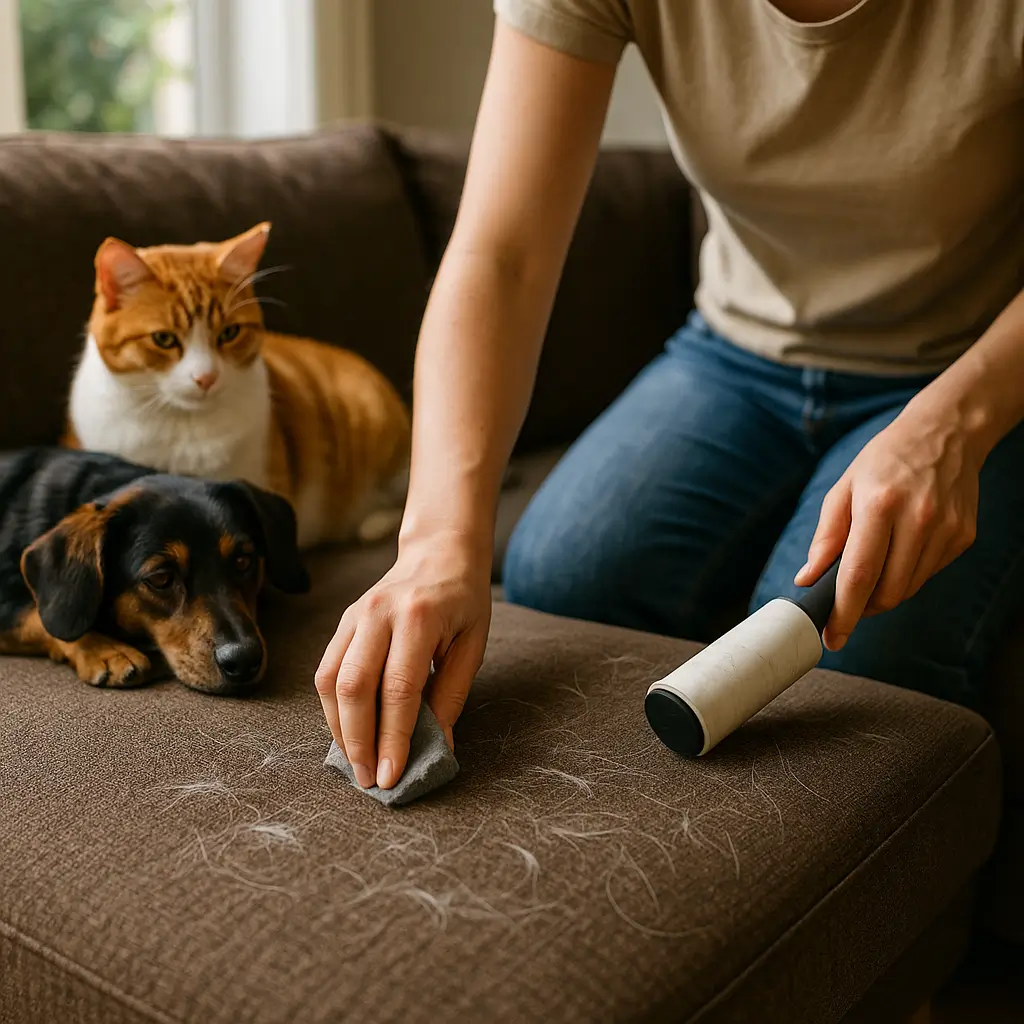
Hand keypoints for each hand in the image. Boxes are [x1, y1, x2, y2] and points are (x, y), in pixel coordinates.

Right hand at [314, 534, 491, 789]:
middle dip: (358, 741)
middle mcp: (379, 613)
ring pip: (329, 680)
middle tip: (368, 780)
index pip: (399, 689)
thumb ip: (452, 694)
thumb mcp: (473, 644)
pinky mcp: (342, 622)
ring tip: (355, 762)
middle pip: (354, 687)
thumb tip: (437, 747)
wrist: (440, 551)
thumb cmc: (464, 600)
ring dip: (339, 729)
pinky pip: (326, 670)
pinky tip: (348, 731)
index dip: (393, 738)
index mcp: (419, 617)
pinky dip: (333, 707)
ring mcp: (354, 615)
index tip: (392, 776)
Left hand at [795, 399, 984, 650]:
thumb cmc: (885, 460)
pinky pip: (928, 574)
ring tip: (870, 574)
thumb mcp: (844, 489)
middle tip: (846, 605)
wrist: (946, 433)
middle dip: (863, 609)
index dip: (843, 613)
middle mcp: (918, 519)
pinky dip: (907, 576)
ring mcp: (946, 530)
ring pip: (909, 589)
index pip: (859, 575)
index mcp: (880, 505)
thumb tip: (808, 579)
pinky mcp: (964, 537)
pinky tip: (899, 553)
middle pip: (888, 592)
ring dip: (884, 594)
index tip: (832, 638)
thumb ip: (826, 537)